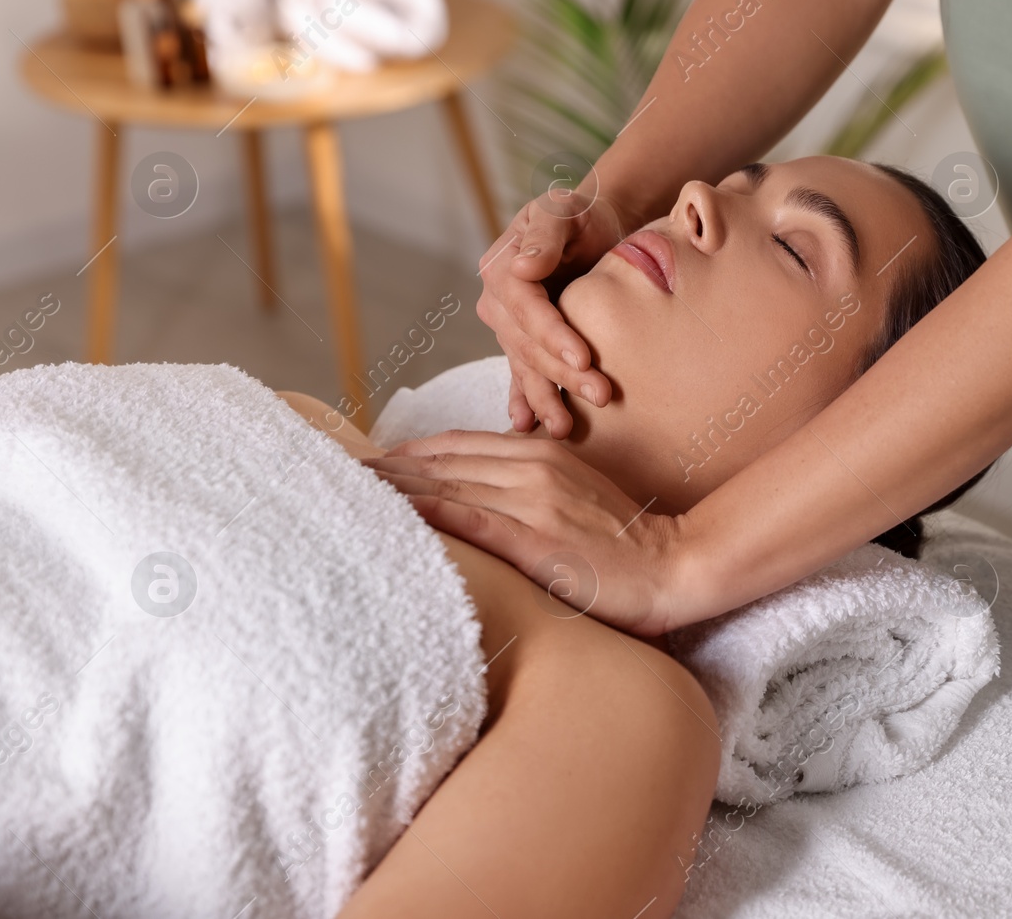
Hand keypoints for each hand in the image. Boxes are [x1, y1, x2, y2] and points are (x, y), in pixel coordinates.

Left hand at [366, 431, 687, 636]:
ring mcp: (533, 502)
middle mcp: (531, 468)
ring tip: (347, 496)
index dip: (407, 455)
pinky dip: (427, 515)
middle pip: (440, 463)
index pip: (456, 447)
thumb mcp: (575, 496)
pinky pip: (469, 521)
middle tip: (337, 477)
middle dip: (386, 470)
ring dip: (393, 490)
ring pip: (446, 487)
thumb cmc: (626, 541)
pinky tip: (393, 517)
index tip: (367, 465)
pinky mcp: (536, 539)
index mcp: (539, 455)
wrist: (674, 564)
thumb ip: (533, 486)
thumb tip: (487, 495)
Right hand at [476, 185, 624, 438]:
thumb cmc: (579, 215)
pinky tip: (527, 426)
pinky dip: (524, 401)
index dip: (552, 333)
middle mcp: (497, 303)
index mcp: (501, 270)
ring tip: (565, 429)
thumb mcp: (562, 211)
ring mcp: (508, 328)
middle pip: (528, 344)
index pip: (525, 308)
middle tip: (601, 395)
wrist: (590, 227)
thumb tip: (522, 268)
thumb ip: (545, 236)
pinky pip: (521, 376)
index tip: (583, 357)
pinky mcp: (524, 344)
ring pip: (526, 367)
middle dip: (562, 373)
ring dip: (545, 398)